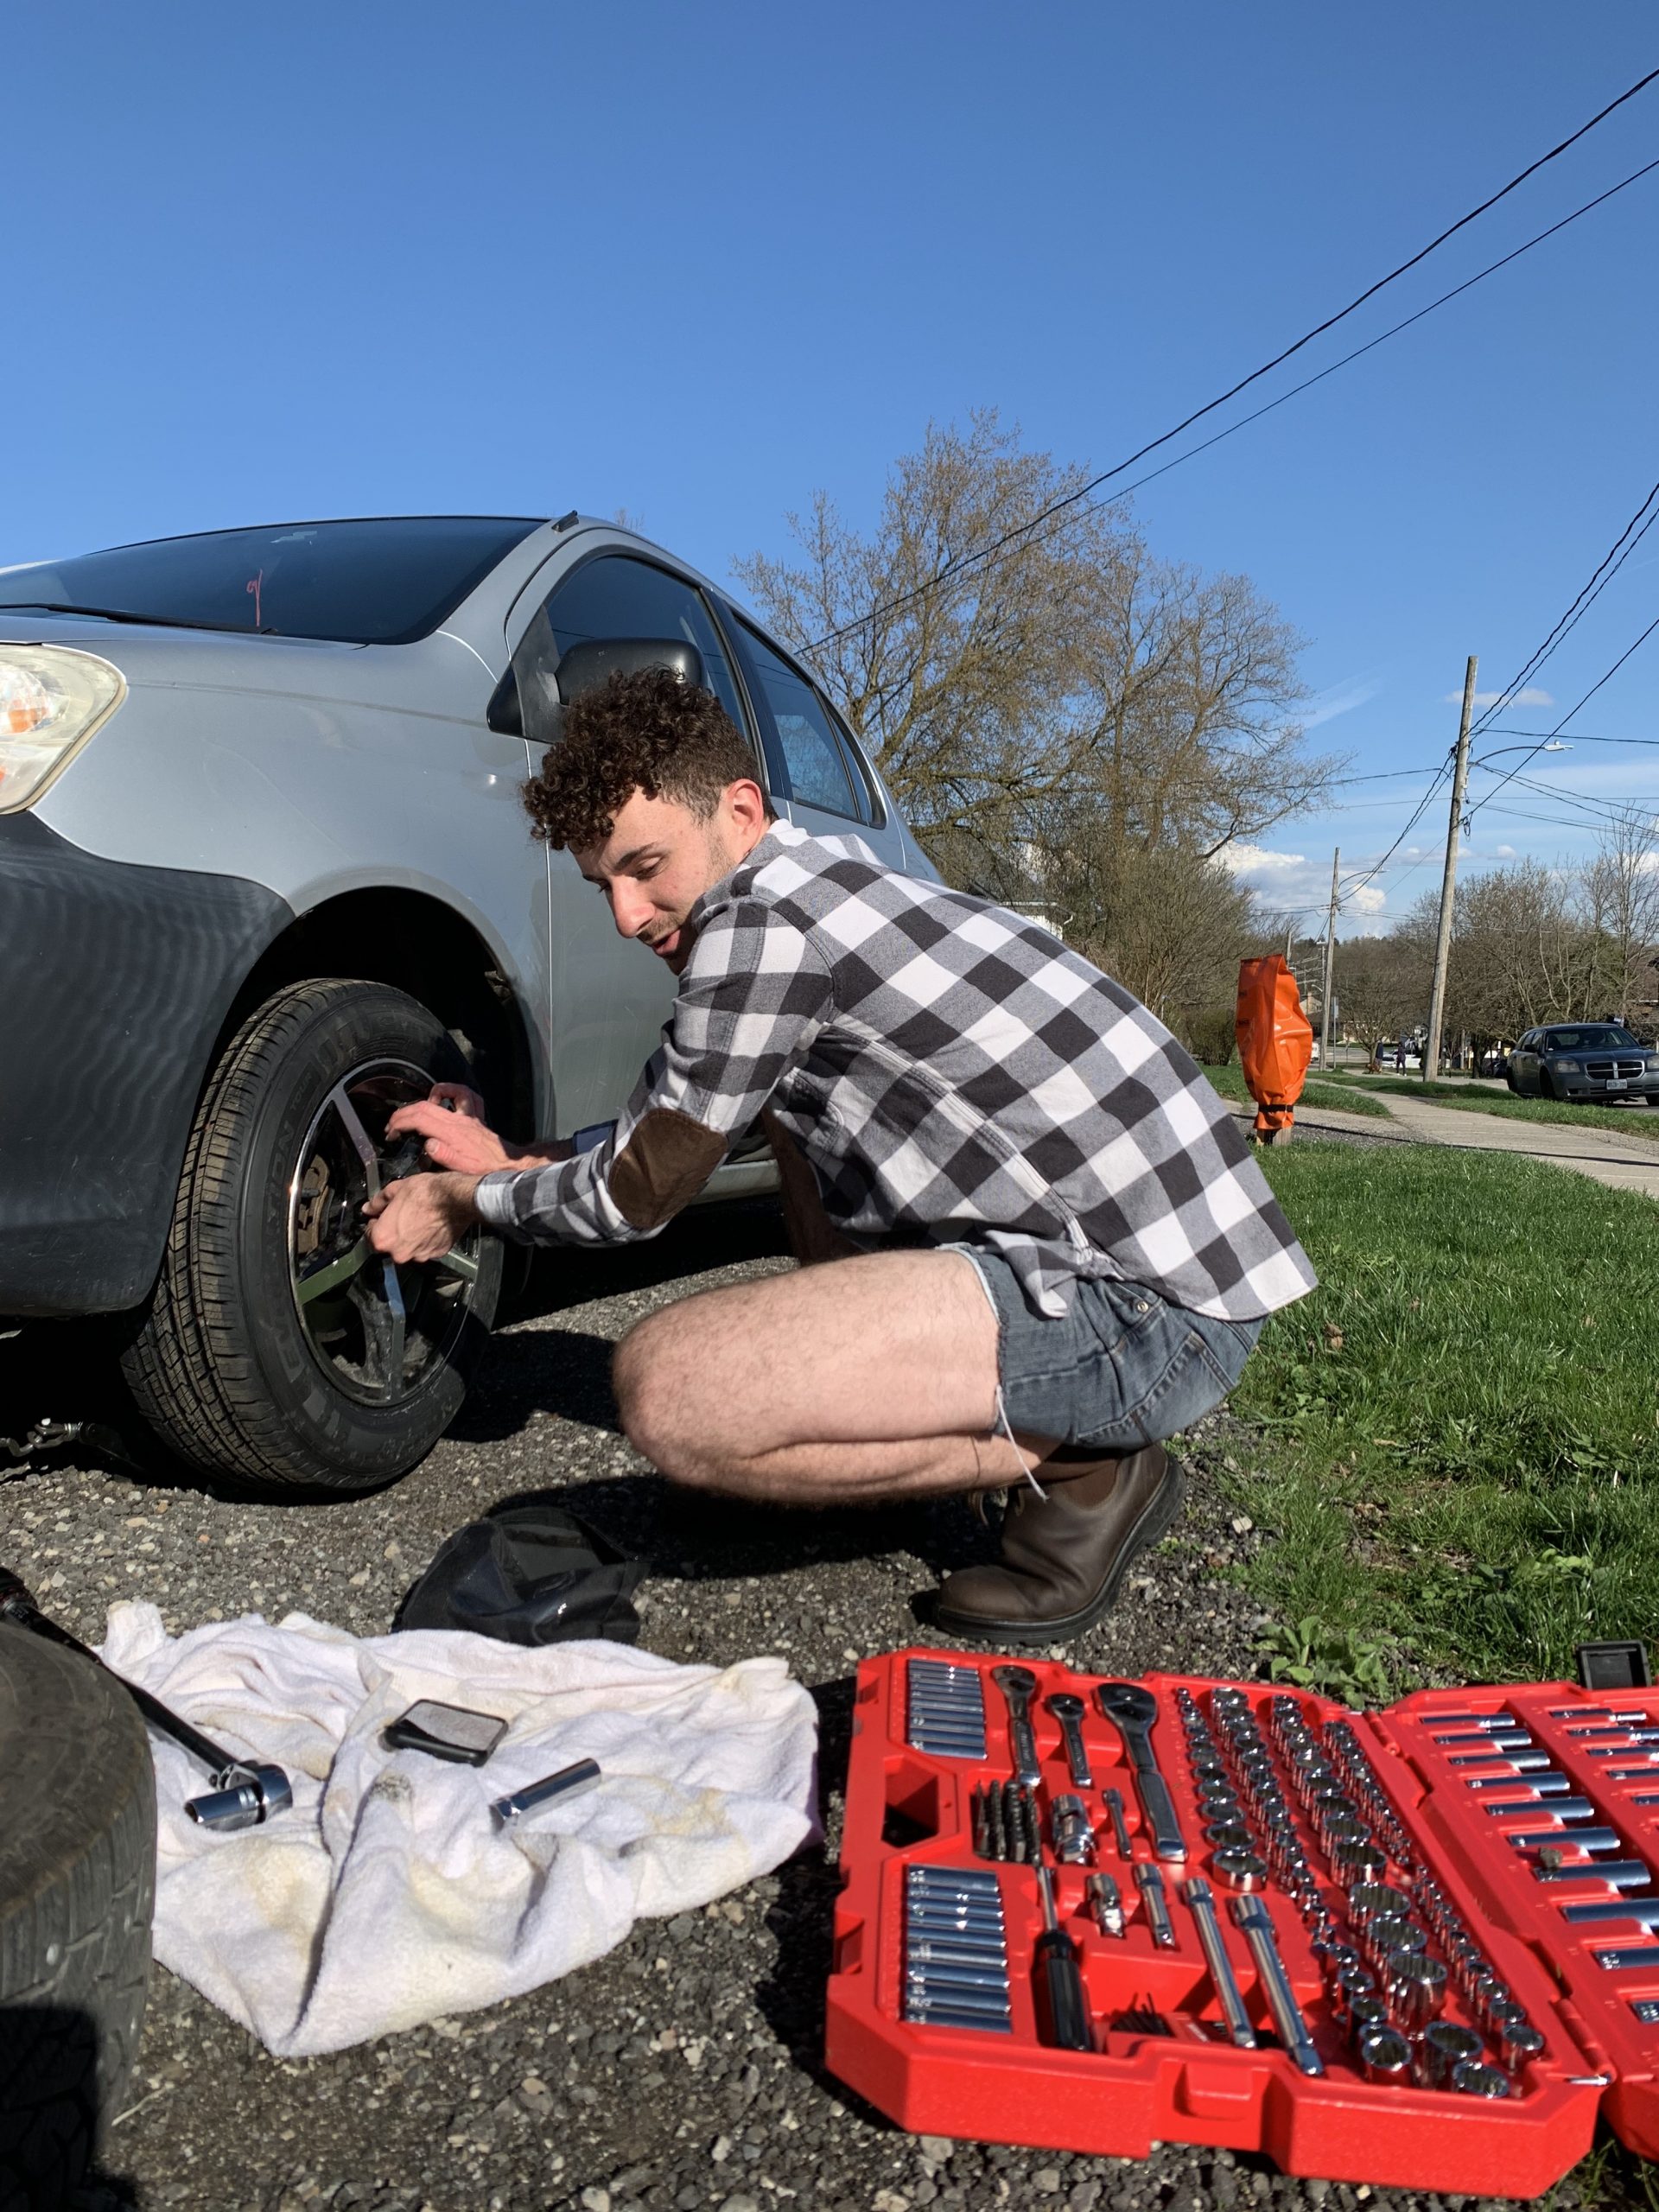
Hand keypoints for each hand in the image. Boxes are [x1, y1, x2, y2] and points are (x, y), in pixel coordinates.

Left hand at [364, 1174, 480, 1263]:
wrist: (456, 1198)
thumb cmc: (425, 1193)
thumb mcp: (395, 1189)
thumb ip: (378, 1202)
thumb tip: (369, 1208)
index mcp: (383, 1238)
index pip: (370, 1234)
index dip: (376, 1222)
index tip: (383, 1214)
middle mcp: (399, 1253)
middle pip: (390, 1244)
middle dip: (394, 1232)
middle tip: (403, 1215)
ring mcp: (420, 1256)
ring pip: (409, 1248)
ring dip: (411, 1237)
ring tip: (420, 1219)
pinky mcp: (437, 1254)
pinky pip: (427, 1248)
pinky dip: (427, 1240)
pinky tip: (431, 1225)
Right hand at [387, 1089, 515, 1174]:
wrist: (508, 1166)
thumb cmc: (484, 1171)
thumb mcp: (462, 1170)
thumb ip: (445, 1156)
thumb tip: (429, 1144)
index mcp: (451, 1133)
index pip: (419, 1119)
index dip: (400, 1123)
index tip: (390, 1133)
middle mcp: (458, 1120)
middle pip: (423, 1107)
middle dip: (402, 1114)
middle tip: (391, 1127)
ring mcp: (467, 1116)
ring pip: (442, 1095)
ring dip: (423, 1100)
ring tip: (412, 1112)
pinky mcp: (475, 1117)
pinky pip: (465, 1095)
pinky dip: (451, 1090)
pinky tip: (442, 1097)